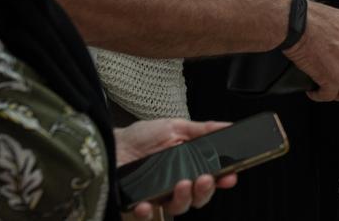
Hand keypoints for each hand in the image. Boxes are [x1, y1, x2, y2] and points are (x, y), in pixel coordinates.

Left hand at [115, 119, 237, 218]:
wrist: (109, 143)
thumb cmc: (140, 137)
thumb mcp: (175, 127)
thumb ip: (202, 129)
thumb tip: (227, 126)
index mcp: (189, 167)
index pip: (212, 178)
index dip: (223, 180)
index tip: (230, 176)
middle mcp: (176, 184)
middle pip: (199, 197)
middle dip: (206, 190)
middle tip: (205, 178)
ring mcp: (159, 196)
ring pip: (179, 208)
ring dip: (184, 199)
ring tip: (182, 184)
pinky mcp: (139, 204)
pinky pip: (148, 215)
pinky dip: (148, 212)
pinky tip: (147, 204)